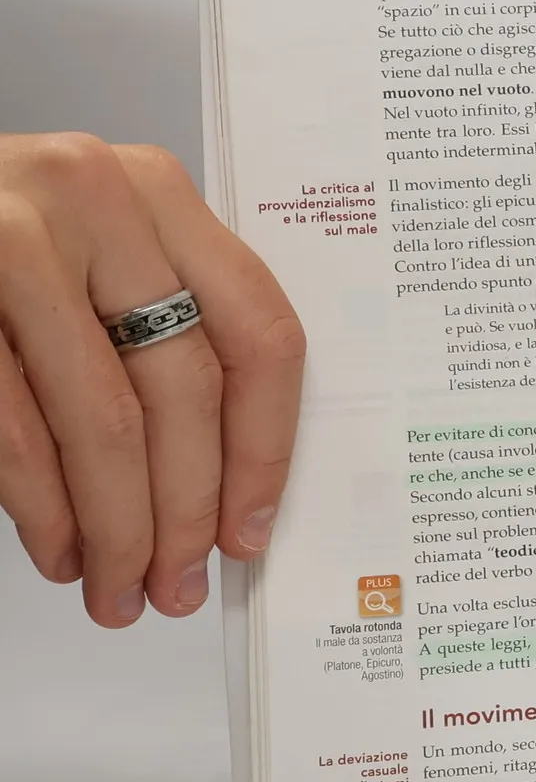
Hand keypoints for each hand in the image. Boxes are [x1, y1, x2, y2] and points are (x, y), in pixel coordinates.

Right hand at [0, 133, 303, 624]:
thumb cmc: (2, 240)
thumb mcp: (100, 248)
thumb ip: (167, 323)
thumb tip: (226, 484)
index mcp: (158, 191)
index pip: (257, 334)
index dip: (263, 449)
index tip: (252, 529)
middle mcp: (94, 202)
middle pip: (183, 391)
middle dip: (186, 511)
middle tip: (179, 585)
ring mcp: (13, 243)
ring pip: (103, 422)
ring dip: (118, 529)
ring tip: (119, 590)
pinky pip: (18, 431)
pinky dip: (46, 510)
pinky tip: (61, 551)